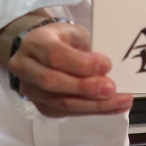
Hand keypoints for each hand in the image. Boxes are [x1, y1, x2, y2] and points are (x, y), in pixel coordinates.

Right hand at [9, 21, 133, 117]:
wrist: (42, 51)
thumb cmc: (63, 39)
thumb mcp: (75, 33)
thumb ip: (88, 48)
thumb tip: (108, 69)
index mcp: (35, 42)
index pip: (54, 54)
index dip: (80, 63)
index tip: (106, 65)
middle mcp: (25, 67)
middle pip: (52, 81)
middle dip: (84, 88)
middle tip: (111, 88)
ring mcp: (30, 90)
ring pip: (60, 102)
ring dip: (94, 105)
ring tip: (120, 102)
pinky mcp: (41, 106)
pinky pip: (67, 112)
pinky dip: (92, 111)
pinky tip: (113, 107)